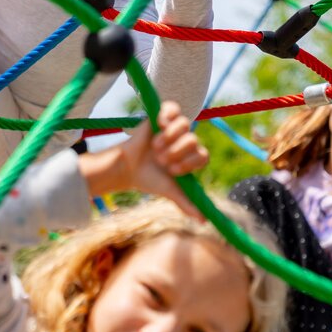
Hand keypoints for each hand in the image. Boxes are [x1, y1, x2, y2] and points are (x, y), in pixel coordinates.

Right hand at [78, 101, 207, 215]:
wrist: (127, 167)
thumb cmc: (149, 179)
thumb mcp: (170, 191)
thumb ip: (187, 203)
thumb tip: (204, 222)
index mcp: (191, 158)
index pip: (203, 156)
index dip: (189, 163)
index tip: (173, 171)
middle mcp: (184, 142)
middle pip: (193, 140)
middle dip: (175, 153)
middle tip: (160, 159)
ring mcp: (173, 128)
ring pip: (185, 124)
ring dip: (168, 138)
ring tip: (155, 147)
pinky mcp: (161, 116)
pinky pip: (174, 108)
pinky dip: (167, 116)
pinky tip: (159, 125)